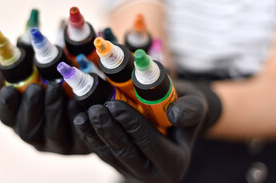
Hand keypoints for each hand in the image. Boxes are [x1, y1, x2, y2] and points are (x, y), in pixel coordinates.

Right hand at [0, 73, 90, 154]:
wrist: (87, 85)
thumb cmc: (52, 75)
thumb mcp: (31, 69)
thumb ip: (10, 73)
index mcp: (20, 118)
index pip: (7, 118)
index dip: (6, 106)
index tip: (9, 89)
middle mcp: (38, 135)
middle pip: (28, 130)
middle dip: (30, 108)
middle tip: (35, 88)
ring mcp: (60, 142)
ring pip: (53, 134)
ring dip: (53, 110)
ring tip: (56, 88)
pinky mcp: (82, 143)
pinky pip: (79, 134)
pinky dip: (76, 118)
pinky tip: (76, 102)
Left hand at [73, 80, 221, 182]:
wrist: (171, 117)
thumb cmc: (184, 108)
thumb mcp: (197, 105)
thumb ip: (191, 109)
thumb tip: (175, 114)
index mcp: (174, 163)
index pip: (149, 142)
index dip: (130, 123)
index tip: (114, 104)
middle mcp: (153, 174)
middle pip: (125, 151)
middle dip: (107, 129)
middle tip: (95, 109)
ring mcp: (134, 172)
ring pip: (110, 154)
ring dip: (94, 134)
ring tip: (84, 114)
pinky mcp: (120, 166)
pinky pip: (102, 153)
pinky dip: (91, 137)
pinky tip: (82, 120)